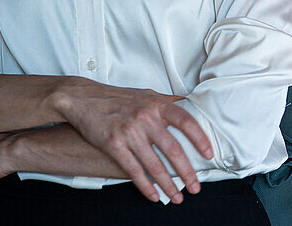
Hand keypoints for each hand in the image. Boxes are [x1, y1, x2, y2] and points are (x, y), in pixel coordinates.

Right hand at [52, 78, 212, 202]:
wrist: (83, 98)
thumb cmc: (118, 98)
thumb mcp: (146, 94)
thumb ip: (167, 102)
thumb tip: (189, 104)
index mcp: (157, 105)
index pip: (186, 121)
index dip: (200, 139)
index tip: (208, 154)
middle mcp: (145, 118)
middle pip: (173, 149)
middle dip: (187, 172)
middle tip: (195, 186)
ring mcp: (129, 132)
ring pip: (154, 164)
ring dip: (168, 184)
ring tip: (177, 197)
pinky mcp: (113, 145)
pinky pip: (133, 170)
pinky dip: (145, 186)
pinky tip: (153, 195)